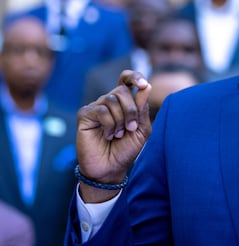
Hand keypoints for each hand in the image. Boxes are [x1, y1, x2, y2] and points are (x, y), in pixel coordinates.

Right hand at [76, 70, 151, 201]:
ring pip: (111, 99)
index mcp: (124, 102)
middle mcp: (109, 102)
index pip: (126, 79)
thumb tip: (146, 86)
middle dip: (131, 110)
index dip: (134, 77)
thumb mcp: (142, 129)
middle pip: (122, 90)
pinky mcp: (85, 115)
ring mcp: (96, 107)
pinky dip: (109, 124)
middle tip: (130, 128)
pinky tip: (108, 135)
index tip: (143, 84)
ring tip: (118, 134)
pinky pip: (101, 110)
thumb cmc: (126, 149)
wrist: (111, 168)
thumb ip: (143, 108)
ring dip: (120, 119)